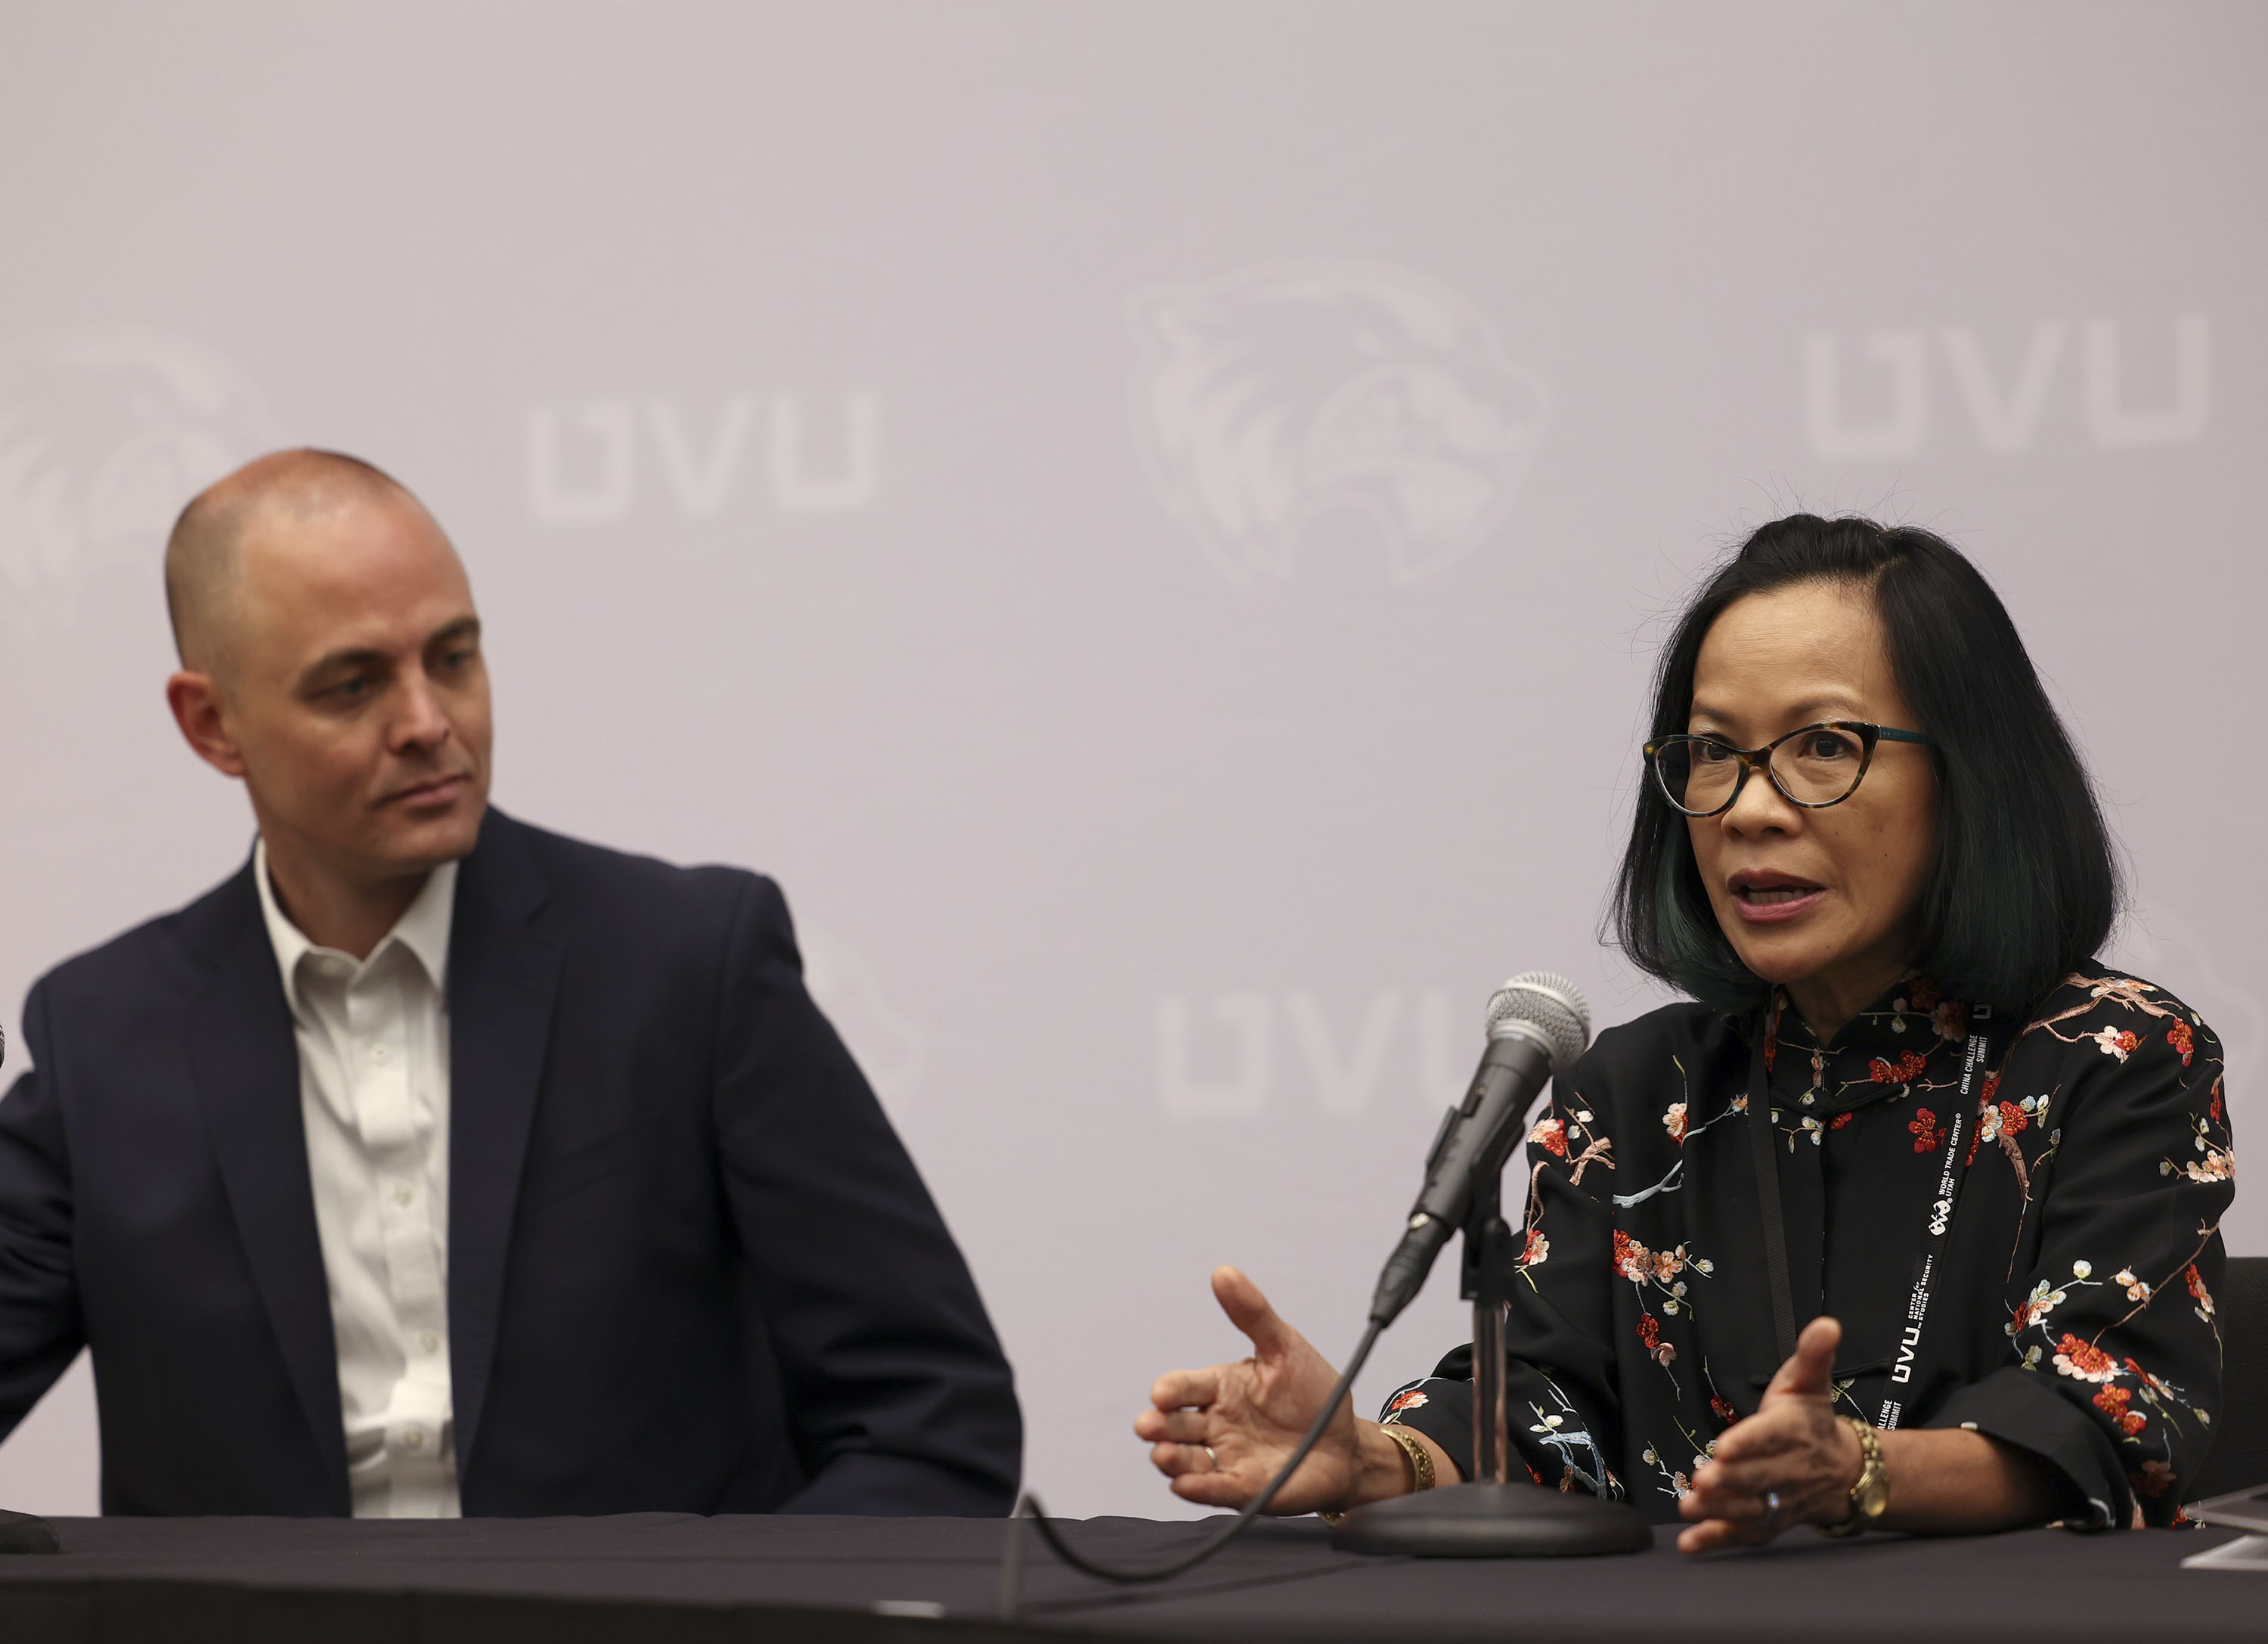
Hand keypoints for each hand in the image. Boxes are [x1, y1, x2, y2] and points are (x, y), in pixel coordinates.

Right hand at [1134, 1267, 1371, 1513]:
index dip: (1171, 1390)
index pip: (1185, 1386)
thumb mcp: (1286, 1347)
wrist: (1348, 1443)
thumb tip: (1223, 1272)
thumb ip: (1253, 1313)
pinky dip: (1198, 1489)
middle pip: (1176, 1425)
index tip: (1162, 1392)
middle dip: (1158, 1426)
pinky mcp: (1244, 1488)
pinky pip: (1215, 1489)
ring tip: (1164, 1456)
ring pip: (1186, 1460)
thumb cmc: (1314, 1392)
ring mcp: (1228, 1456)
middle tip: (1149, 1425)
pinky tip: (1185, 1485)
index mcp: (1221, 1387)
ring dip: (1171, 1459)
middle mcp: (1217, 1422)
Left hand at [1677, 1315, 1862, 1552]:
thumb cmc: (1811, 1420)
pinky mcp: (1770, 1521)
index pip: (1771, 1437)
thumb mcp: (1811, 1382)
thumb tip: (1827, 1324)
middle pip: (1758, 1477)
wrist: (1844, 1470)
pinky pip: (1745, 1534)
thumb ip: (1813, 1354)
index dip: (1749, 1442)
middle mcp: (1789, 1469)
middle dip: (1730, 1479)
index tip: (1725, 1445)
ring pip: (1751, 1509)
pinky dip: (1718, 1540)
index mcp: (1794, 1431)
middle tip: (1701, 1478)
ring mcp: (1780, 1499)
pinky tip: (1691, 1543)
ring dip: (1719, 1511)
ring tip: (1690, 1507)